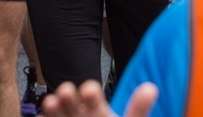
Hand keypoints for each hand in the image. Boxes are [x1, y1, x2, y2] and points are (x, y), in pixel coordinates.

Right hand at [42, 79, 156, 116]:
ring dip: (53, 108)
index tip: (91, 91)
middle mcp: (78, 114)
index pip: (91, 96)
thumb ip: (137, 110)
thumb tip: (151, 88)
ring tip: (51, 103)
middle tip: (66, 92)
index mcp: (96, 109)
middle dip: (67, 96)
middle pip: (70, 101)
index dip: (90, 93)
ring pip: (57, 113)